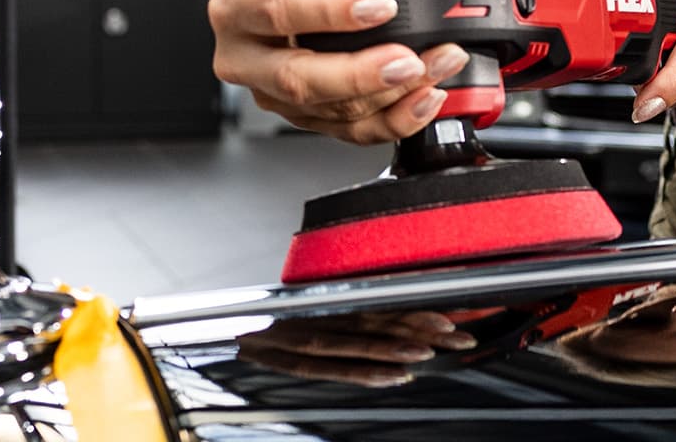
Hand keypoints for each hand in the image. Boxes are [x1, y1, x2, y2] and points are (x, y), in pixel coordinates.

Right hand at [206, 0, 470, 143]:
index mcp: (238, 3)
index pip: (277, 11)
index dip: (330, 11)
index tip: (381, 4)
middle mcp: (246, 57)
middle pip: (298, 78)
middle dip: (360, 72)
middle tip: (409, 58)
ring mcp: (277, 95)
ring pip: (332, 110)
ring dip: (394, 93)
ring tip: (438, 62)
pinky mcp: (310, 118)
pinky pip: (352, 132)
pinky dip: (397, 119)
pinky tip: (426, 95)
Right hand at [233, 311, 475, 386]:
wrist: (216, 330)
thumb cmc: (266, 319)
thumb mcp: (310, 307)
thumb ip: (346, 308)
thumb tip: (393, 310)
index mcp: (328, 298)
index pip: (380, 302)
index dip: (417, 309)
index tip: (452, 315)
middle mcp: (319, 313)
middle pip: (377, 319)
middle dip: (422, 330)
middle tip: (459, 337)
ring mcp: (304, 337)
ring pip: (357, 341)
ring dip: (396, 347)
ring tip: (429, 353)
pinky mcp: (290, 362)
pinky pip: (334, 369)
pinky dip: (366, 373)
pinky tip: (395, 377)